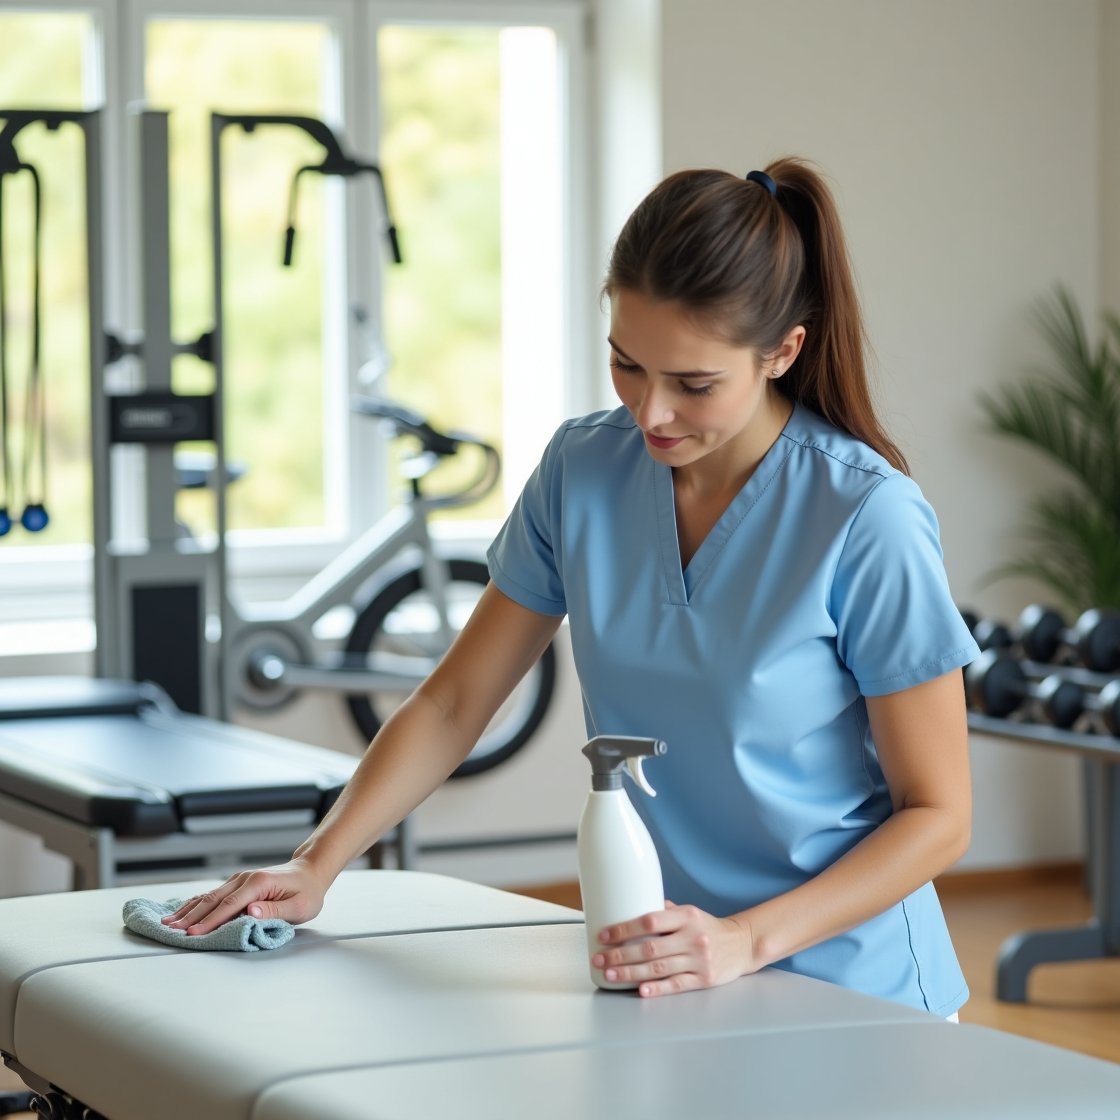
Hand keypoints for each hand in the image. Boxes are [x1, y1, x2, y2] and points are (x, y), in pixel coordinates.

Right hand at [161, 859, 327, 935]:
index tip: (192, 934)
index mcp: (259, 883)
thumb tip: (250, 912)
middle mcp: (245, 878)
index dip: (210, 921)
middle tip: (170, 931)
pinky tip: (182, 911)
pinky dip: (196, 904)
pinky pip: (213, 894)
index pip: (230, 905)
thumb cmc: (307, 892)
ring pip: (209, 896)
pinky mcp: (238, 883)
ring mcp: (240, 879)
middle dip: (190, 917)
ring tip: (168, 922)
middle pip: (213, 899)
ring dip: (188, 910)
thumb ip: (275, 910)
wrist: (310, 872)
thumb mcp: (299, 906)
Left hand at [590, 901, 755, 997]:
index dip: (624, 929)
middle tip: (599, 960)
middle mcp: (692, 937)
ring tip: (610, 975)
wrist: (743, 944)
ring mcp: (699, 960)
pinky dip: (657, 989)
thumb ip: (665, 911)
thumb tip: (633, 908)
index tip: (604, 936)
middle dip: (620, 955)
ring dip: (630, 973)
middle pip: (650, 948)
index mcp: (686, 916)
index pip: (649, 921)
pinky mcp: (704, 980)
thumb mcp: (690, 912)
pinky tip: (641, 990)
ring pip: (658, 968)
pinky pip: (676, 985)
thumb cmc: (709, 927)